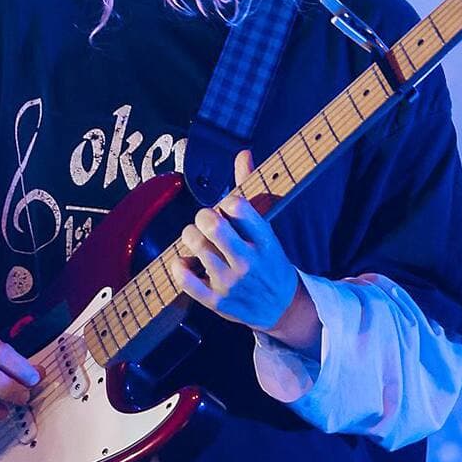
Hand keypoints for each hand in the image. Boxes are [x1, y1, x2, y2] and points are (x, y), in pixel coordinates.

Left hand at [177, 150, 320, 355]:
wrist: (283, 308)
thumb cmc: (269, 262)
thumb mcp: (267, 231)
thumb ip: (249, 193)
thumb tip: (243, 153)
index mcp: (265, 241)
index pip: (238, 206)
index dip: (227, 203)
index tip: (228, 210)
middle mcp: (248, 261)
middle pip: (212, 224)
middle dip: (202, 216)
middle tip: (205, 222)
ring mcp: (231, 282)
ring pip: (196, 246)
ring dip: (190, 237)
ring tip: (196, 240)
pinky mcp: (216, 301)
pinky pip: (186, 280)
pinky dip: (178, 266)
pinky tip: (183, 261)